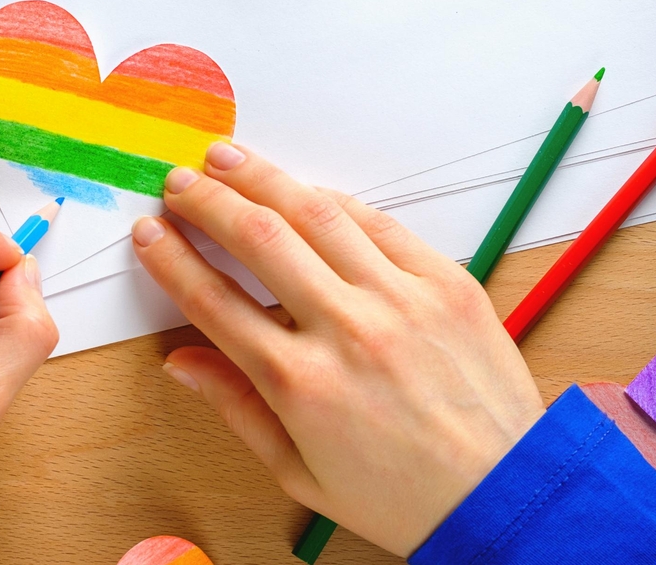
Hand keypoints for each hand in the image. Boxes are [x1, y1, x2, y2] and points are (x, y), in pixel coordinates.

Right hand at [132, 144, 544, 555]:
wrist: (505, 491)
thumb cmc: (403, 496)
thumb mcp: (301, 472)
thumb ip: (237, 408)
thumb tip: (181, 362)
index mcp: (301, 385)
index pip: (214, 302)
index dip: (173, 260)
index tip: (149, 233)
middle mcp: (348, 329)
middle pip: (259, 240)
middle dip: (208, 201)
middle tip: (179, 183)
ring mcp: (400, 298)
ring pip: (317, 214)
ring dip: (265, 179)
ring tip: (228, 159)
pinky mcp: (445, 281)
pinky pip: (380, 224)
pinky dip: (335, 200)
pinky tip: (305, 189)